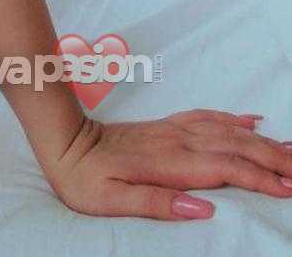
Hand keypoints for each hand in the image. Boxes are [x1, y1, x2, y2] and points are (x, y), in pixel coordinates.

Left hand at [43, 109, 291, 220]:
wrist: (60, 140)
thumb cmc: (82, 177)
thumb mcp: (110, 200)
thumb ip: (155, 204)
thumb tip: (203, 209)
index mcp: (166, 163)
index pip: (224, 169)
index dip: (259, 179)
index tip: (290, 188)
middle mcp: (174, 141)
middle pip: (233, 147)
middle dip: (273, 158)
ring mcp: (170, 130)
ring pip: (225, 131)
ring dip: (261, 140)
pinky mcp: (165, 127)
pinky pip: (207, 118)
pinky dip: (233, 119)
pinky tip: (251, 121)